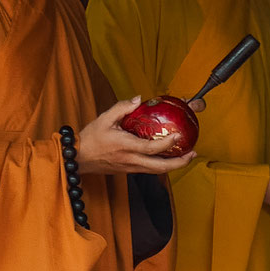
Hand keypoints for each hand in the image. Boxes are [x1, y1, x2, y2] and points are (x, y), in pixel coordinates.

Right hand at [75, 98, 197, 174]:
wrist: (76, 158)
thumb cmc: (90, 138)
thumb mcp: (104, 119)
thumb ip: (121, 108)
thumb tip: (138, 99)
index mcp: (126, 147)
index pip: (151, 148)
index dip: (167, 144)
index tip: (178, 135)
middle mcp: (131, 160)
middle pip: (161, 167)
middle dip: (180, 162)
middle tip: (193, 153)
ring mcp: (131, 168)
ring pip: (157, 171)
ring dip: (174, 165)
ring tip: (187, 156)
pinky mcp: (129, 171)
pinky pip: (150, 170)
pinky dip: (162, 165)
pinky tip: (169, 157)